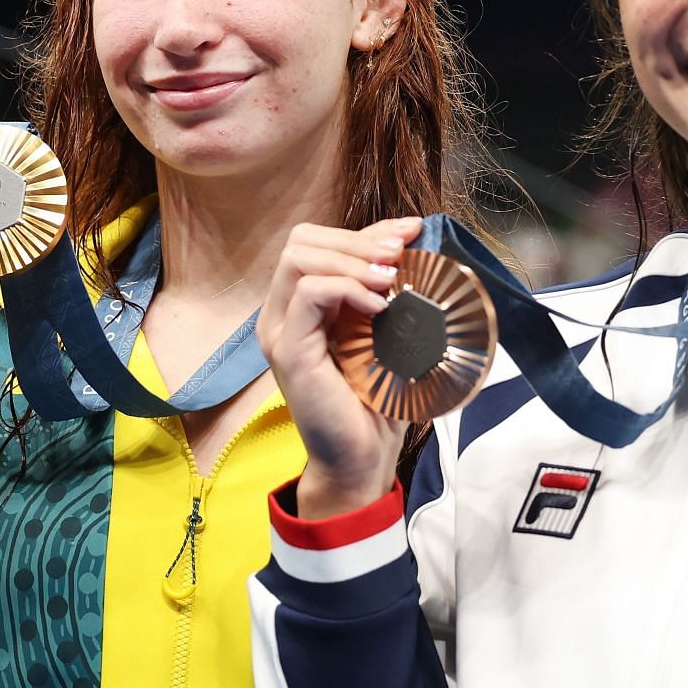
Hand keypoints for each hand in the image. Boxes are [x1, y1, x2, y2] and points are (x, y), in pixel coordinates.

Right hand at [257, 216, 421, 519]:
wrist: (362, 456)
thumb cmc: (376, 399)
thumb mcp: (385, 331)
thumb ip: (384, 290)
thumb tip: (408, 241)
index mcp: (299, 306)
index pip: (317, 242)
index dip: (363, 231)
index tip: (409, 232)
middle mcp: (281, 313)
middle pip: (301, 241)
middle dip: (356, 240)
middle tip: (399, 256)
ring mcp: (279, 330)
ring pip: (299, 258)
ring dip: (352, 260)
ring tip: (390, 279)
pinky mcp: (287, 351)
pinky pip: (309, 293)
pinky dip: (347, 288)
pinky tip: (379, 306)